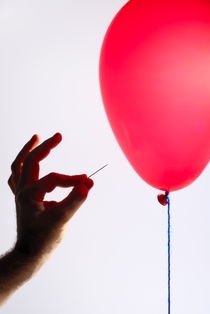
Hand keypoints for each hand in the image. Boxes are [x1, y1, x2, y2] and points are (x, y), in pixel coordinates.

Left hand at [8, 133, 93, 256]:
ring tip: (36, 138)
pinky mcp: (22, 198)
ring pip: (19, 166)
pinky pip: (18, 177)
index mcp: (29, 194)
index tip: (87, 182)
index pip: (53, 179)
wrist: (30, 255)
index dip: (71, 179)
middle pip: (29, 161)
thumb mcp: (62, 220)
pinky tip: (28, 161)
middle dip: (44, 147)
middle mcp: (22, 190)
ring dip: (27, 151)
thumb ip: (76, 200)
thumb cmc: (44, 240)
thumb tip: (88, 183)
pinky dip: (23, 166)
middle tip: (58, 136)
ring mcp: (20, 194)